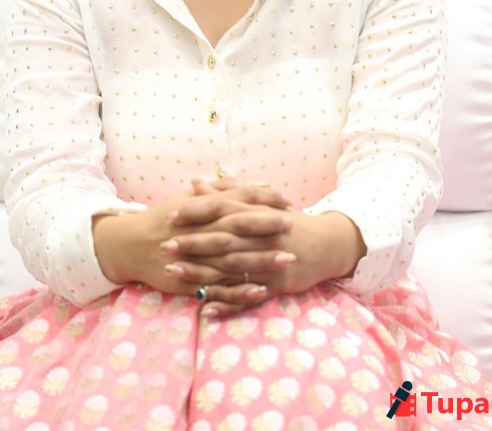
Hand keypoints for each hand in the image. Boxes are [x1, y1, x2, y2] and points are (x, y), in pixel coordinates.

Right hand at [92, 182, 292, 311]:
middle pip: (238, 228)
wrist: (132, 246)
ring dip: (261, 260)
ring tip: (288, 260)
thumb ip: (222, 189)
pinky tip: (261, 290)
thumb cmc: (165, 217)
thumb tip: (254, 184)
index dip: (263, 201)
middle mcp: (201, 232)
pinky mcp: (191, 282)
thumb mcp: (190, 197)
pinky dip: (240, 290)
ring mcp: (196, 258)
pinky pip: (219, 288)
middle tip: (293, 227)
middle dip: (267, 227)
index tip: (287, 202)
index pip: (237, 201)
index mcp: (202, 209)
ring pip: (232, 259)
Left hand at [163, 186, 365, 315]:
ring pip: (231, 268)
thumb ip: (226, 195)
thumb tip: (195, 183)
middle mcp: (262, 235)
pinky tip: (205, 309)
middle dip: (192, 243)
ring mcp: (269, 261)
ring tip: (174, 274)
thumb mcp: (259, 205)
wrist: (327, 244)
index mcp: (257, 213)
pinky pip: (248, 296)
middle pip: (223, 239)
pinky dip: (226, 304)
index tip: (171, 215)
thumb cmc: (287, 221)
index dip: (197, 211)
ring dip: (201, 271)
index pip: (223, 208)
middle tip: (165, 246)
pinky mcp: (277, 284)